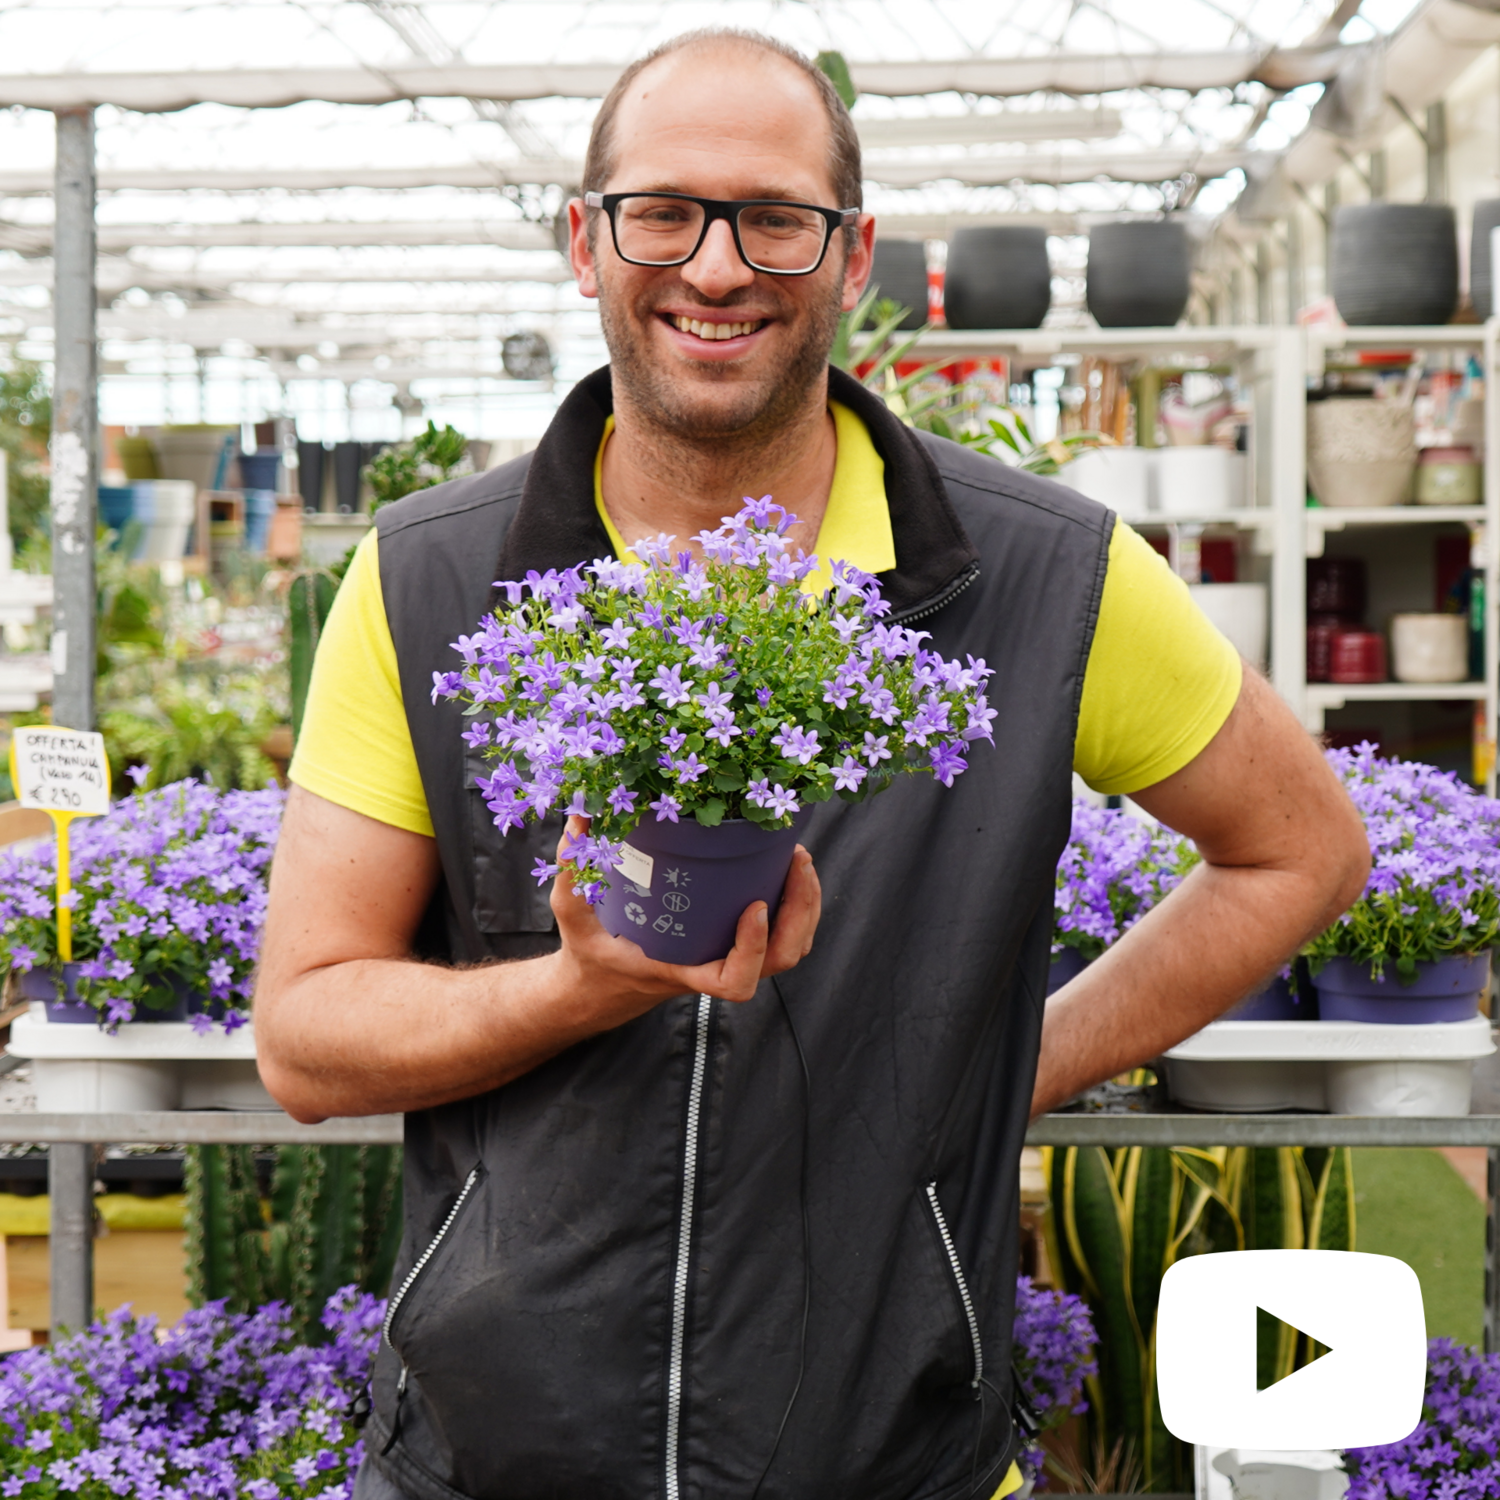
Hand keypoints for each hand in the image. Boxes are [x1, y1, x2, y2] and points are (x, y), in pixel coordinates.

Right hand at [550, 815, 821, 1007]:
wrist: (602, 982)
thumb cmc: (592, 952)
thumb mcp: (573, 916)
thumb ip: (574, 871)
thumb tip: (581, 816)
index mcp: (683, 973)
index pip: (735, 981)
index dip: (754, 949)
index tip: (754, 905)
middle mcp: (715, 970)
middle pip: (781, 959)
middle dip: (799, 912)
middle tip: (796, 861)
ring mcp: (731, 958)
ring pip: (792, 948)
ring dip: (807, 906)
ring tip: (799, 857)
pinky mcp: (737, 943)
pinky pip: (785, 934)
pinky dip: (798, 904)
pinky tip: (788, 865)